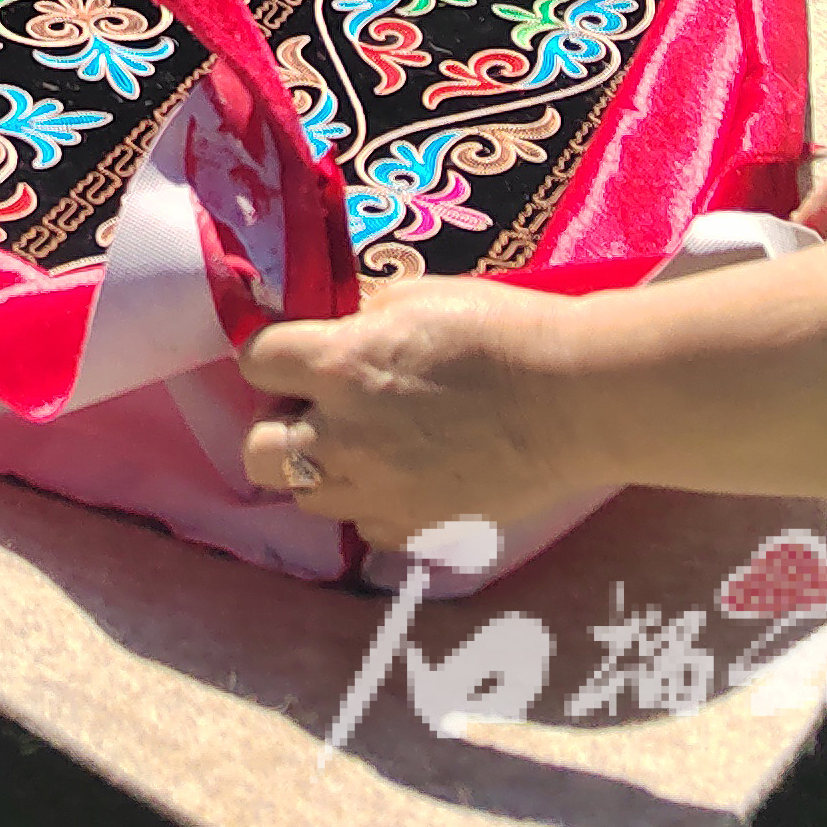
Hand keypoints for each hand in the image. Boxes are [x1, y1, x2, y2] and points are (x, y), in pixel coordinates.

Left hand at [236, 278, 591, 536]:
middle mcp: (344, 435)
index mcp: (339, 365)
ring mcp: (377, 491)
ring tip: (362, 445)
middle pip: (258, 450)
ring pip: (306, 495)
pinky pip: (364, 526)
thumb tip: (329, 324)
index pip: (254, 360)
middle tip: (317, 409)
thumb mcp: (416, 298)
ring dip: (321, 468)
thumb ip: (358, 318)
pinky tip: (403, 476)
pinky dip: (371, 504)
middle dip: (277, 426)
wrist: (572, 397)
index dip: (272, 355)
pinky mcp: (415, 529)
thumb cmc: (499, 333)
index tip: (295, 354)